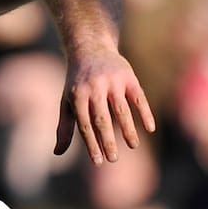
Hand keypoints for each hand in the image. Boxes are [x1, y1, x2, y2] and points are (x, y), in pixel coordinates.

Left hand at [54, 49, 155, 164]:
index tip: (98, 161)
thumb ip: (65, 127)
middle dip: (108, 140)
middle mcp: (94, 87)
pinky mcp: (128, 76)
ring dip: (128, 129)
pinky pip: (138, 97)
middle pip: (102, 119)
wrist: (90, 47)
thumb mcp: (67, 101)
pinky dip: (145, 113)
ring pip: (121, 110)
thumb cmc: (77, 82)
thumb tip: (58, 153)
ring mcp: (112, 81)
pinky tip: (150, 128)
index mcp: (78, 96)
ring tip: (132, 146)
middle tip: (113, 159)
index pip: (85, 125)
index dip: (91, 144)